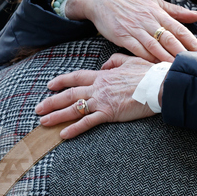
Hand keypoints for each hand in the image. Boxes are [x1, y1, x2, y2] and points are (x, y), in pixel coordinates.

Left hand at [35, 55, 162, 138]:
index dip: (61, 81)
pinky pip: (87, 122)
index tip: (50, 85)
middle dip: (51, 101)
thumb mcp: (130, 61)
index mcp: (103, 75)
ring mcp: (102, 100)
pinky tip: (63, 135)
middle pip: (69, 94)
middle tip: (38, 109)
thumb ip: (115, 62)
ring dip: (57, 116)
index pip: (77, 77)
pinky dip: (74, 129)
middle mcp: (98, 87)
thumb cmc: (148, 74)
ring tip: (43, 122)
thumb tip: (105, 65)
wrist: (159, 85)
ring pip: (74, 108)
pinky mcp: (109, 113)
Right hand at [65, 0, 196, 61]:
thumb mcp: (153, 1)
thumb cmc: (129, 0)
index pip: (180, 29)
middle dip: (184, 54)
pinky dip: (148, 60)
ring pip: (155, 47)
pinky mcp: (122, 36)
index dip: (193, 42)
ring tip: (180, 71)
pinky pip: (137, 50)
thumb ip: (175, 11)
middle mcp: (149, 20)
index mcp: (158, 12)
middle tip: (196, 66)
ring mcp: (135, 29)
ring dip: (168, 60)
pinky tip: (156, 68)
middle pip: (170, 39)